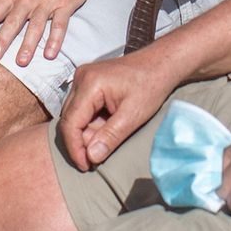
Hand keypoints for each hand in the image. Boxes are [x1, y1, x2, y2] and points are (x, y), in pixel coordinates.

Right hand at [56, 51, 180, 170]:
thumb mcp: (133, 115)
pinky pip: (82, 108)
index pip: (70, 122)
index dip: (75, 148)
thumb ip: (110, 137)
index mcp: (89, 83)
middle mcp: (80, 78)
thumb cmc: (151, 85)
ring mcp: (83, 79)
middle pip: (69, 119)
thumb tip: (91, 157)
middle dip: (81, 142)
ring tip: (106, 142)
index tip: (85, 166)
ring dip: (87, 133)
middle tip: (97, 159)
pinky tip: (107, 128)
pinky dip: (92, 123)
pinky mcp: (88, 82)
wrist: (160, 64)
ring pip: (74, 115)